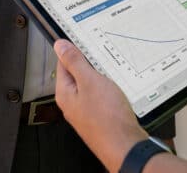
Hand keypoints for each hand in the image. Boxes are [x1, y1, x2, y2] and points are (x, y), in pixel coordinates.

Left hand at [54, 40, 145, 171]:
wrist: (126, 146)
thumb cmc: (107, 118)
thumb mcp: (90, 81)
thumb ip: (75, 62)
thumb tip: (60, 46)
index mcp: (65, 93)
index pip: (63, 63)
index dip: (74, 50)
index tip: (85, 41)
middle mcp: (73, 103)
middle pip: (78, 74)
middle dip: (91, 64)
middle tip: (103, 58)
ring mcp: (86, 110)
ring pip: (92, 85)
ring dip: (102, 77)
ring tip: (112, 74)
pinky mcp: (100, 116)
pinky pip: (102, 96)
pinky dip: (109, 89)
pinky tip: (118, 89)